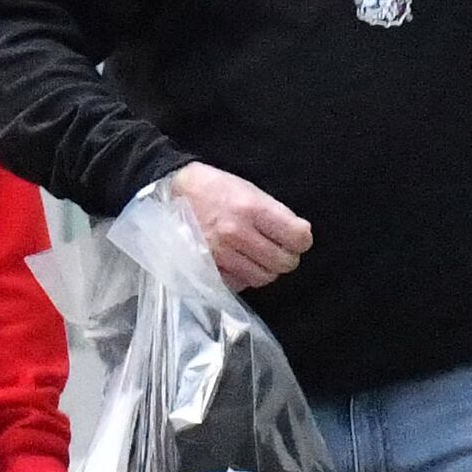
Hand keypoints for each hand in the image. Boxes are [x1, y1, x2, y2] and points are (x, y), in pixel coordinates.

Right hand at [167, 163, 311, 292]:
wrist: (170, 191)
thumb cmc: (213, 188)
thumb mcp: (249, 190)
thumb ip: (274, 214)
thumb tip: (296, 238)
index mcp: (251, 209)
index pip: (298, 238)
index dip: (301, 239)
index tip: (294, 237)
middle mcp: (236, 233)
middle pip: (283, 262)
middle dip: (286, 257)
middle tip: (277, 249)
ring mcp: (219, 253)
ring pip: (263, 277)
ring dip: (264, 269)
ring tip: (256, 257)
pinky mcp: (205, 266)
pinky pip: (239, 283)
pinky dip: (243, 277)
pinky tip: (238, 263)